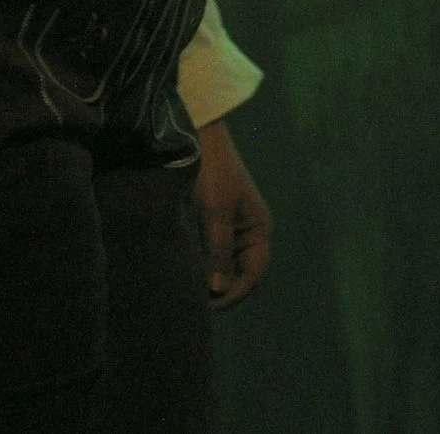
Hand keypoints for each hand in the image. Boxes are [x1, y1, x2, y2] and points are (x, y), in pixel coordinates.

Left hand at [195, 118, 271, 307]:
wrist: (194, 135)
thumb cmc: (211, 171)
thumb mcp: (216, 211)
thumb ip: (218, 250)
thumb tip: (218, 288)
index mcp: (258, 229)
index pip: (253, 273)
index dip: (234, 292)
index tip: (209, 304)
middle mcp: (247, 232)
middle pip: (237, 272)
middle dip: (219, 287)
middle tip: (193, 302)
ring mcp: (228, 227)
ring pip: (220, 264)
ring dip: (206, 276)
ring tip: (185, 289)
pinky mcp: (209, 222)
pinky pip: (207, 251)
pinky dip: (198, 262)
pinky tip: (182, 269)